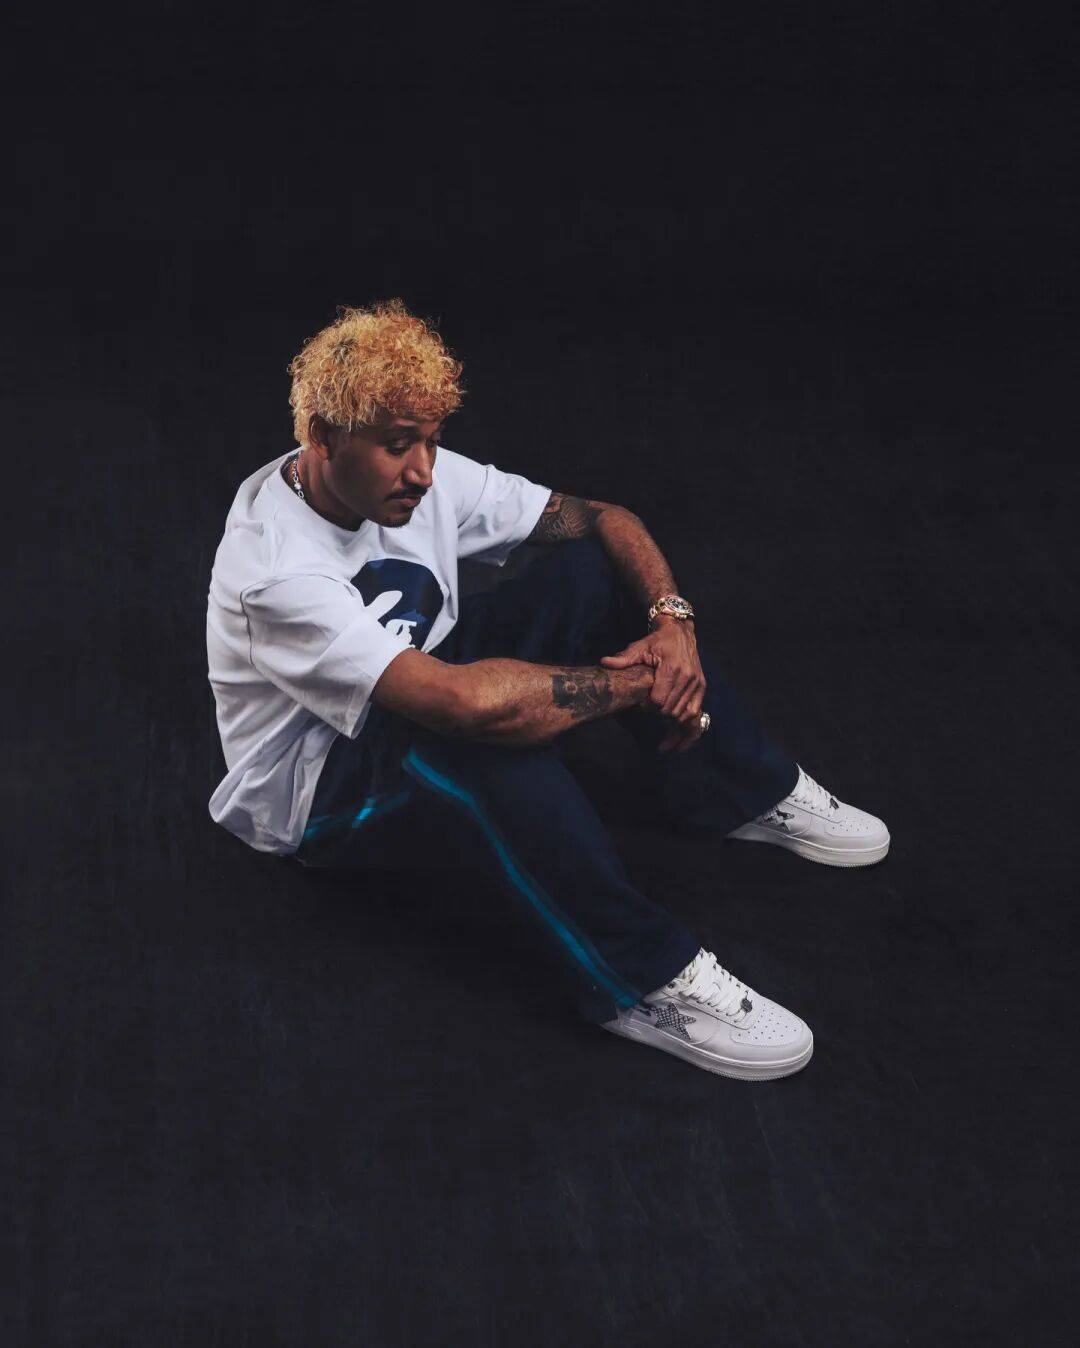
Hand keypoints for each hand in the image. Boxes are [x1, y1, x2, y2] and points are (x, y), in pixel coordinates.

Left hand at [600, 621, 707, 752]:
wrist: (680, 632)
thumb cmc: (657, 640)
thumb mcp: (639, 646)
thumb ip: (624, 658)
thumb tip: (604, 662)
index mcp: (671, 668)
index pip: (659, 701)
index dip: (649, 707)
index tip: (642, 704)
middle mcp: (687, 677)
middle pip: (670, 710)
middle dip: (658, 715)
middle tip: (649, 712)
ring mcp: (696, 682)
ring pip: (683, 714)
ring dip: (671, 721)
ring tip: (662, 728)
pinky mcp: (702, 686)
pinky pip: (695, 711)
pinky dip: (685, 720)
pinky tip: (676, 727)